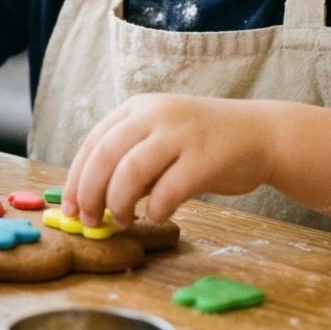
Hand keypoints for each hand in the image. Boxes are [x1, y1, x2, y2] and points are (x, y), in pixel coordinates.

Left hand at [61, 93, 275, 227]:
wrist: (260, 133)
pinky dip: (155, 209)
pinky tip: (157, 216)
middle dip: (90, 194)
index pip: (93, 143)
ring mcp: (181, 133)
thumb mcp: (159, 139)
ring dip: (118, 203)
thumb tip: (92, 200)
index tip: (70, 209)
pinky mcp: (206, 157)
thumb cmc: (202, 142)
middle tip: (90, 221)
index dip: (75, 179)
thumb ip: (129, 161)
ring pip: (130, 172)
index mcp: (137, 108)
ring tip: (123, 220)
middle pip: (105, 157)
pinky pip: (168, 189)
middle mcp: (155, 114)